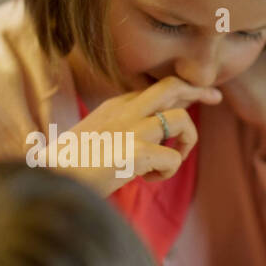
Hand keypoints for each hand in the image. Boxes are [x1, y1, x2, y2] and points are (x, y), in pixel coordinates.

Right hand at [63, 76, 220, 196]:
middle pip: (172, 87)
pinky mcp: (135, 151)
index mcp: (115, 106)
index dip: (182, 91)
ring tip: (166, 164)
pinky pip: (174, 158)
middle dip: (197, 91)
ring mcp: (130, 128)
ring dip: (185, 145)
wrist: (49, 179)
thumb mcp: (99, 139)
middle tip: (215, 99)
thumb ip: (124, 133)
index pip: (156, 89)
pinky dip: (168, 172)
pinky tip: (147, 179)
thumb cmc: (71, 167)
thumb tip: (154, 144)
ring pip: (181, 120)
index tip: (203, 95)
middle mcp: (124, 110)